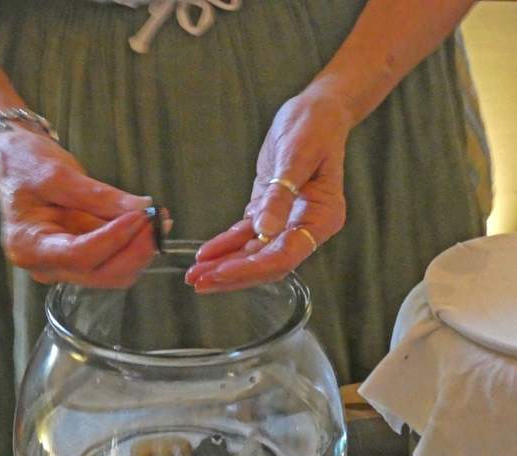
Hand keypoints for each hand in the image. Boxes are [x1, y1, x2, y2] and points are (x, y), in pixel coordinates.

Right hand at [0, 125, 167, 287]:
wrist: (12, 160)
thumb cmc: (24, 163)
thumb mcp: (59, 174)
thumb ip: (99, 195)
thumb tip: (142, 207)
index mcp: (28, 246)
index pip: (80, 255)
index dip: (115, 238)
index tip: (142, 216)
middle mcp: (44, 266)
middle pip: (100, 273)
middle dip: (135, 249)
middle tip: (159, 218)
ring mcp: (61, 268)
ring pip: (112, 274)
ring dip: (138, 250)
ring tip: (154, 218)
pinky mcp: (77, 262)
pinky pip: (111, 264)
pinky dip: (132, 248)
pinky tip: (143, 224)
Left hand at [187, 81, 350, 292]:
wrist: (316, 111)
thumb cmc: (313, 128)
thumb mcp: (296, 155)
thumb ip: (281, 195)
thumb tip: (264, 231)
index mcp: (322, 218)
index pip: (284, 256)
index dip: (252, 267)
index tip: (222, 271)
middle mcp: (306, 227)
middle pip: (267, 263)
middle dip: (232, 275)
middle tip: (199, 283)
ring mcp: (287, 223)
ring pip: (253, 254)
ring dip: (224, 265)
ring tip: (194, 276)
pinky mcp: (269, 212)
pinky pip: (246, 235)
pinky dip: (225, 245)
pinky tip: (205, 254)